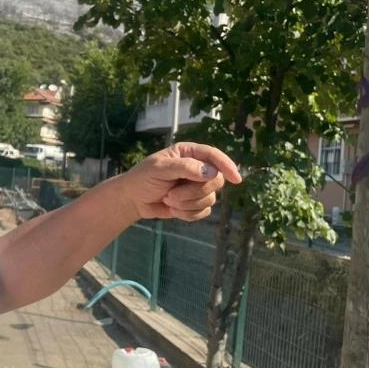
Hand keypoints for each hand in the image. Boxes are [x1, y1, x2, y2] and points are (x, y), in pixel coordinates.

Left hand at [122, 143, 241, 220]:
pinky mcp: (195, 204)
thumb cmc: (143, 178)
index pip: (214, 156)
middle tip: (171, 195)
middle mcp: (197, 168)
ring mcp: (197, 187)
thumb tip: (211, 172)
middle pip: (216, 181)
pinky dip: (188, 214)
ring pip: (210, 198)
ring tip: (168, 200)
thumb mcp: (159, 169)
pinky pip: (204, 212)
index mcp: (189, 153)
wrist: (133, 199)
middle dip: (194, 192)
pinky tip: (173, 210)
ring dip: (188, 204)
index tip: (235, 179)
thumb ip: (184, 167)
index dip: (227, 165)